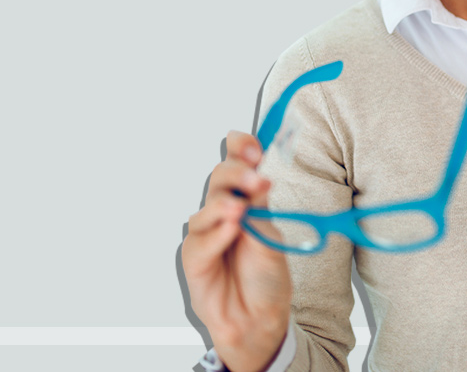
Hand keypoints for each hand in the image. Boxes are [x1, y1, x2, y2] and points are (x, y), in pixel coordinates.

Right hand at [183, 130, 291, 371]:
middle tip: (257, 179)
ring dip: (224, 204)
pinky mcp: (194, 258)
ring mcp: (207, 233)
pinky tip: (230, 230)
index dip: (242, 149)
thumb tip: (260, 176)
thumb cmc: (266, 277)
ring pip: (207, 207)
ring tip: (240, 209)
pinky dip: (217, 235)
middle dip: (236, 174)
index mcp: (247, 199)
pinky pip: (202, 241)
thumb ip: (261, 209)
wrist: (260, 318)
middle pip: (219, 178)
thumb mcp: (272, 237)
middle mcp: (224, 211)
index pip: (238, 162)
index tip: (254, 149)